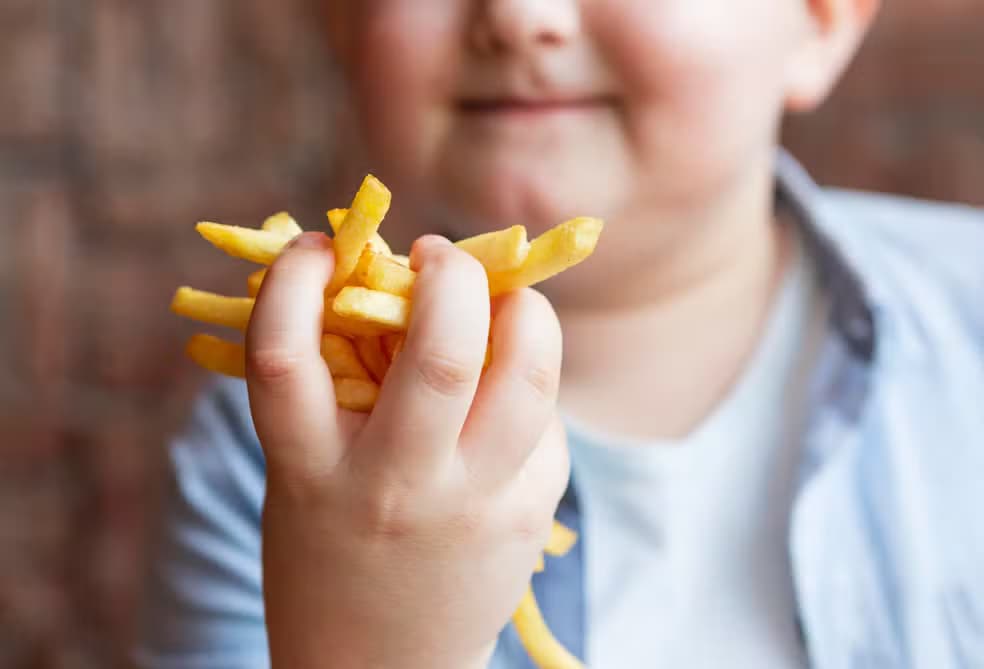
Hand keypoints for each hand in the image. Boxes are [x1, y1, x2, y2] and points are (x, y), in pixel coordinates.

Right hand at [246, 232, 569, 668]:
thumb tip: (392, 279)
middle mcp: (395, 488)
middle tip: (437, 256)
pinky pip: (544, 420)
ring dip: (525, 311)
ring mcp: (473, 506)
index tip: (317, 244)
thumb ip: (338, 386)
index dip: (293, 278)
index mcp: (309, 472)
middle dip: (451, 275)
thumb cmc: (332, 546)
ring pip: (529, 379)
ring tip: (502, 300)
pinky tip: (506, 388)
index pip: (284, 355)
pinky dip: (529, 380)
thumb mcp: (305, 473)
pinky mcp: (528, 515)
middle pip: (442, 354)